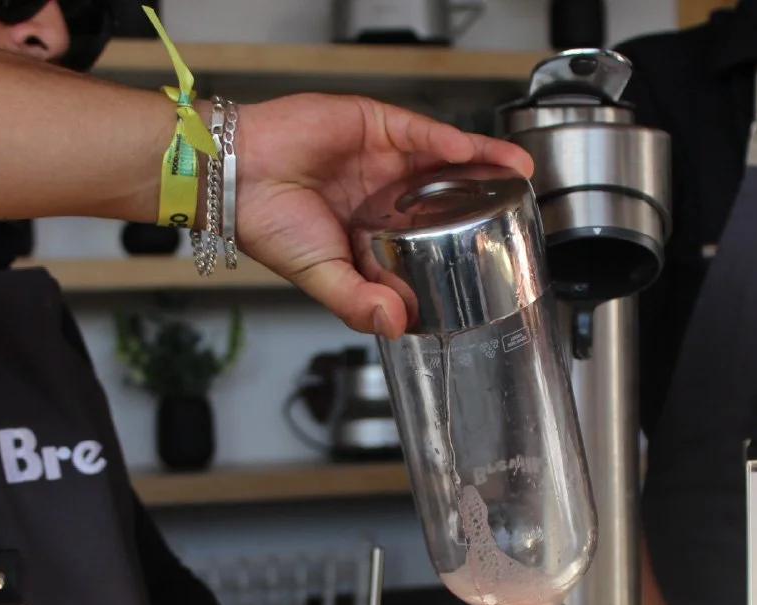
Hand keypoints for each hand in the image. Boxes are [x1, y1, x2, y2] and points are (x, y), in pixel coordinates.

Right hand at [234, 94, 532, 335]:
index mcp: (373, 236)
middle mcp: (383, 197)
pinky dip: (448, 142)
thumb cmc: (267, 225)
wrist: (233, 178)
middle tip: (522, 209)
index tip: (493, 258)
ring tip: (518, 172)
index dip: (461, 246)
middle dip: (486, 201)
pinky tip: (474, 151)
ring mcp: (381, 161)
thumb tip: (397, 326)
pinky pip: (420, 133)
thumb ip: (359, 302)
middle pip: (447, 197)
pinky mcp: (374, 127)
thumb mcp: (322, 278)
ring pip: (442, 161)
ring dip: (483, 164)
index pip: (430, 241)